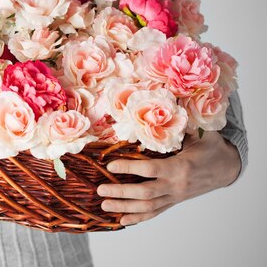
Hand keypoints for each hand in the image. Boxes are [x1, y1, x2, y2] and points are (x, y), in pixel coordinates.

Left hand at [97, 131, 240, 225]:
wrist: (227, 167)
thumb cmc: (211, 147)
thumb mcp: (200, 132)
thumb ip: (182, 125)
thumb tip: (164, 107)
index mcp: (181, 166)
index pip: (151, 170)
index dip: (129, 168)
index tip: (110, 165)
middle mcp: (177, 185)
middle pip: (146, 193)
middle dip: (121, 193)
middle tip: (100, 190)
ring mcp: (175, 196)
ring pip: (148, 206)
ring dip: (125, 207)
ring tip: (104, 205)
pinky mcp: (174, 201)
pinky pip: (155, 212)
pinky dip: (138, 217)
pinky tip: (122, 220)